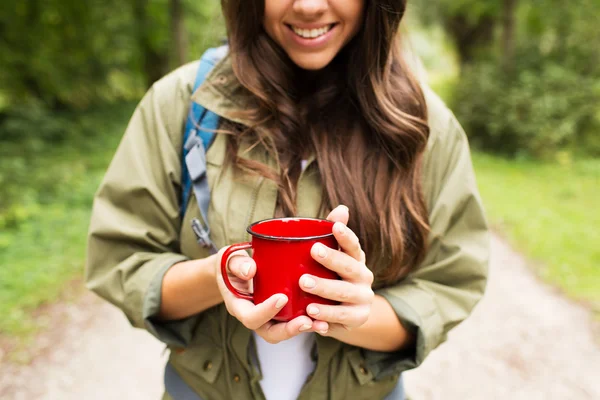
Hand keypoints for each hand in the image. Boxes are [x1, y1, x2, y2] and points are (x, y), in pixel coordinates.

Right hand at [214, 246, 314, 343]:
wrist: (234, 270)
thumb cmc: (231, 263)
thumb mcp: (229, 259)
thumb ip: (237, 264)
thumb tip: (250, 271)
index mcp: (238, 306)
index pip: (251, 317)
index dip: (266, 311)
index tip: (282, 298)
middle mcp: (254, 316)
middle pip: (270, 332)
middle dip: (289, 330)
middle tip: (306, 321)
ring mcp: (267, 317)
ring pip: (284, 331)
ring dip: (303, 329)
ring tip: (321, 324)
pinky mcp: (279, 313)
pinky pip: (292, 321)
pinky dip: (308, 321)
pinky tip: (324, 317)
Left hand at [300, 205, 374, 334]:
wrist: (348, 313)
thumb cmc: (334, 278)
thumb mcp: (332, 258)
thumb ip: (330, 235)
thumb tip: (342, 208)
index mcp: (357, 260)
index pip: (354, 246)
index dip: (346, 236)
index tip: (334, 227)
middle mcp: (364, 278)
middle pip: (349, 268)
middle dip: (332, 260)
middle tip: (312, 252)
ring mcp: (362, 300)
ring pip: (344, 294)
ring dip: (325, 289)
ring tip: (304, 284)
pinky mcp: (357, 319)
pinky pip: (340, 319)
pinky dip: (326, 317)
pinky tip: (310, 315)